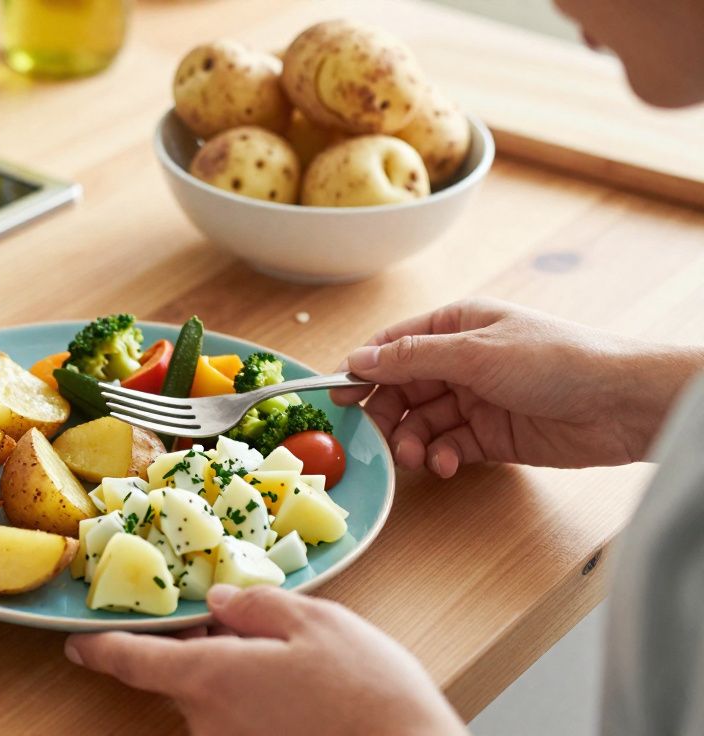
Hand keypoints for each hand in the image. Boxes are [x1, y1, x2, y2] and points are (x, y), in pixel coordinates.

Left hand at [65, 585, 464, 735]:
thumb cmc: (367, 691)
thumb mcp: (314, 622)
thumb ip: (254, 606)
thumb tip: (219, 602)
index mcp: (210, 679)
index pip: (132, 662)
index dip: (100, 648)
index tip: (76, 643)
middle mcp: (210, 722)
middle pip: (181, 675)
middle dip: (200, 643)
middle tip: (235, 617)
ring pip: (214, 697)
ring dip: (232, 669)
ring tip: (285, 651)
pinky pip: (240, 719)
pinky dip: (253, 695)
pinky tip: (297, 683)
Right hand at [330, 298, 703, 476]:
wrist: (621, 403)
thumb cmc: (557, 359)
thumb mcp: (476, 352)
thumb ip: (412, 357)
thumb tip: (358, 358)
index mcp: (456, 326)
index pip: (392, 345)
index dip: (362, 370)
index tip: (336, 399)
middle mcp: (462, 360)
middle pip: (401, 388)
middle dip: (387, 414)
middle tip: (378, 438)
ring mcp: (476, 399)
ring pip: (421, 421)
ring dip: (412, 440)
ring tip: (416, 456)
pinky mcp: (491, 435)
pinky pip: (447, 446)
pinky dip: (439, 457)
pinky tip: (444, 464)